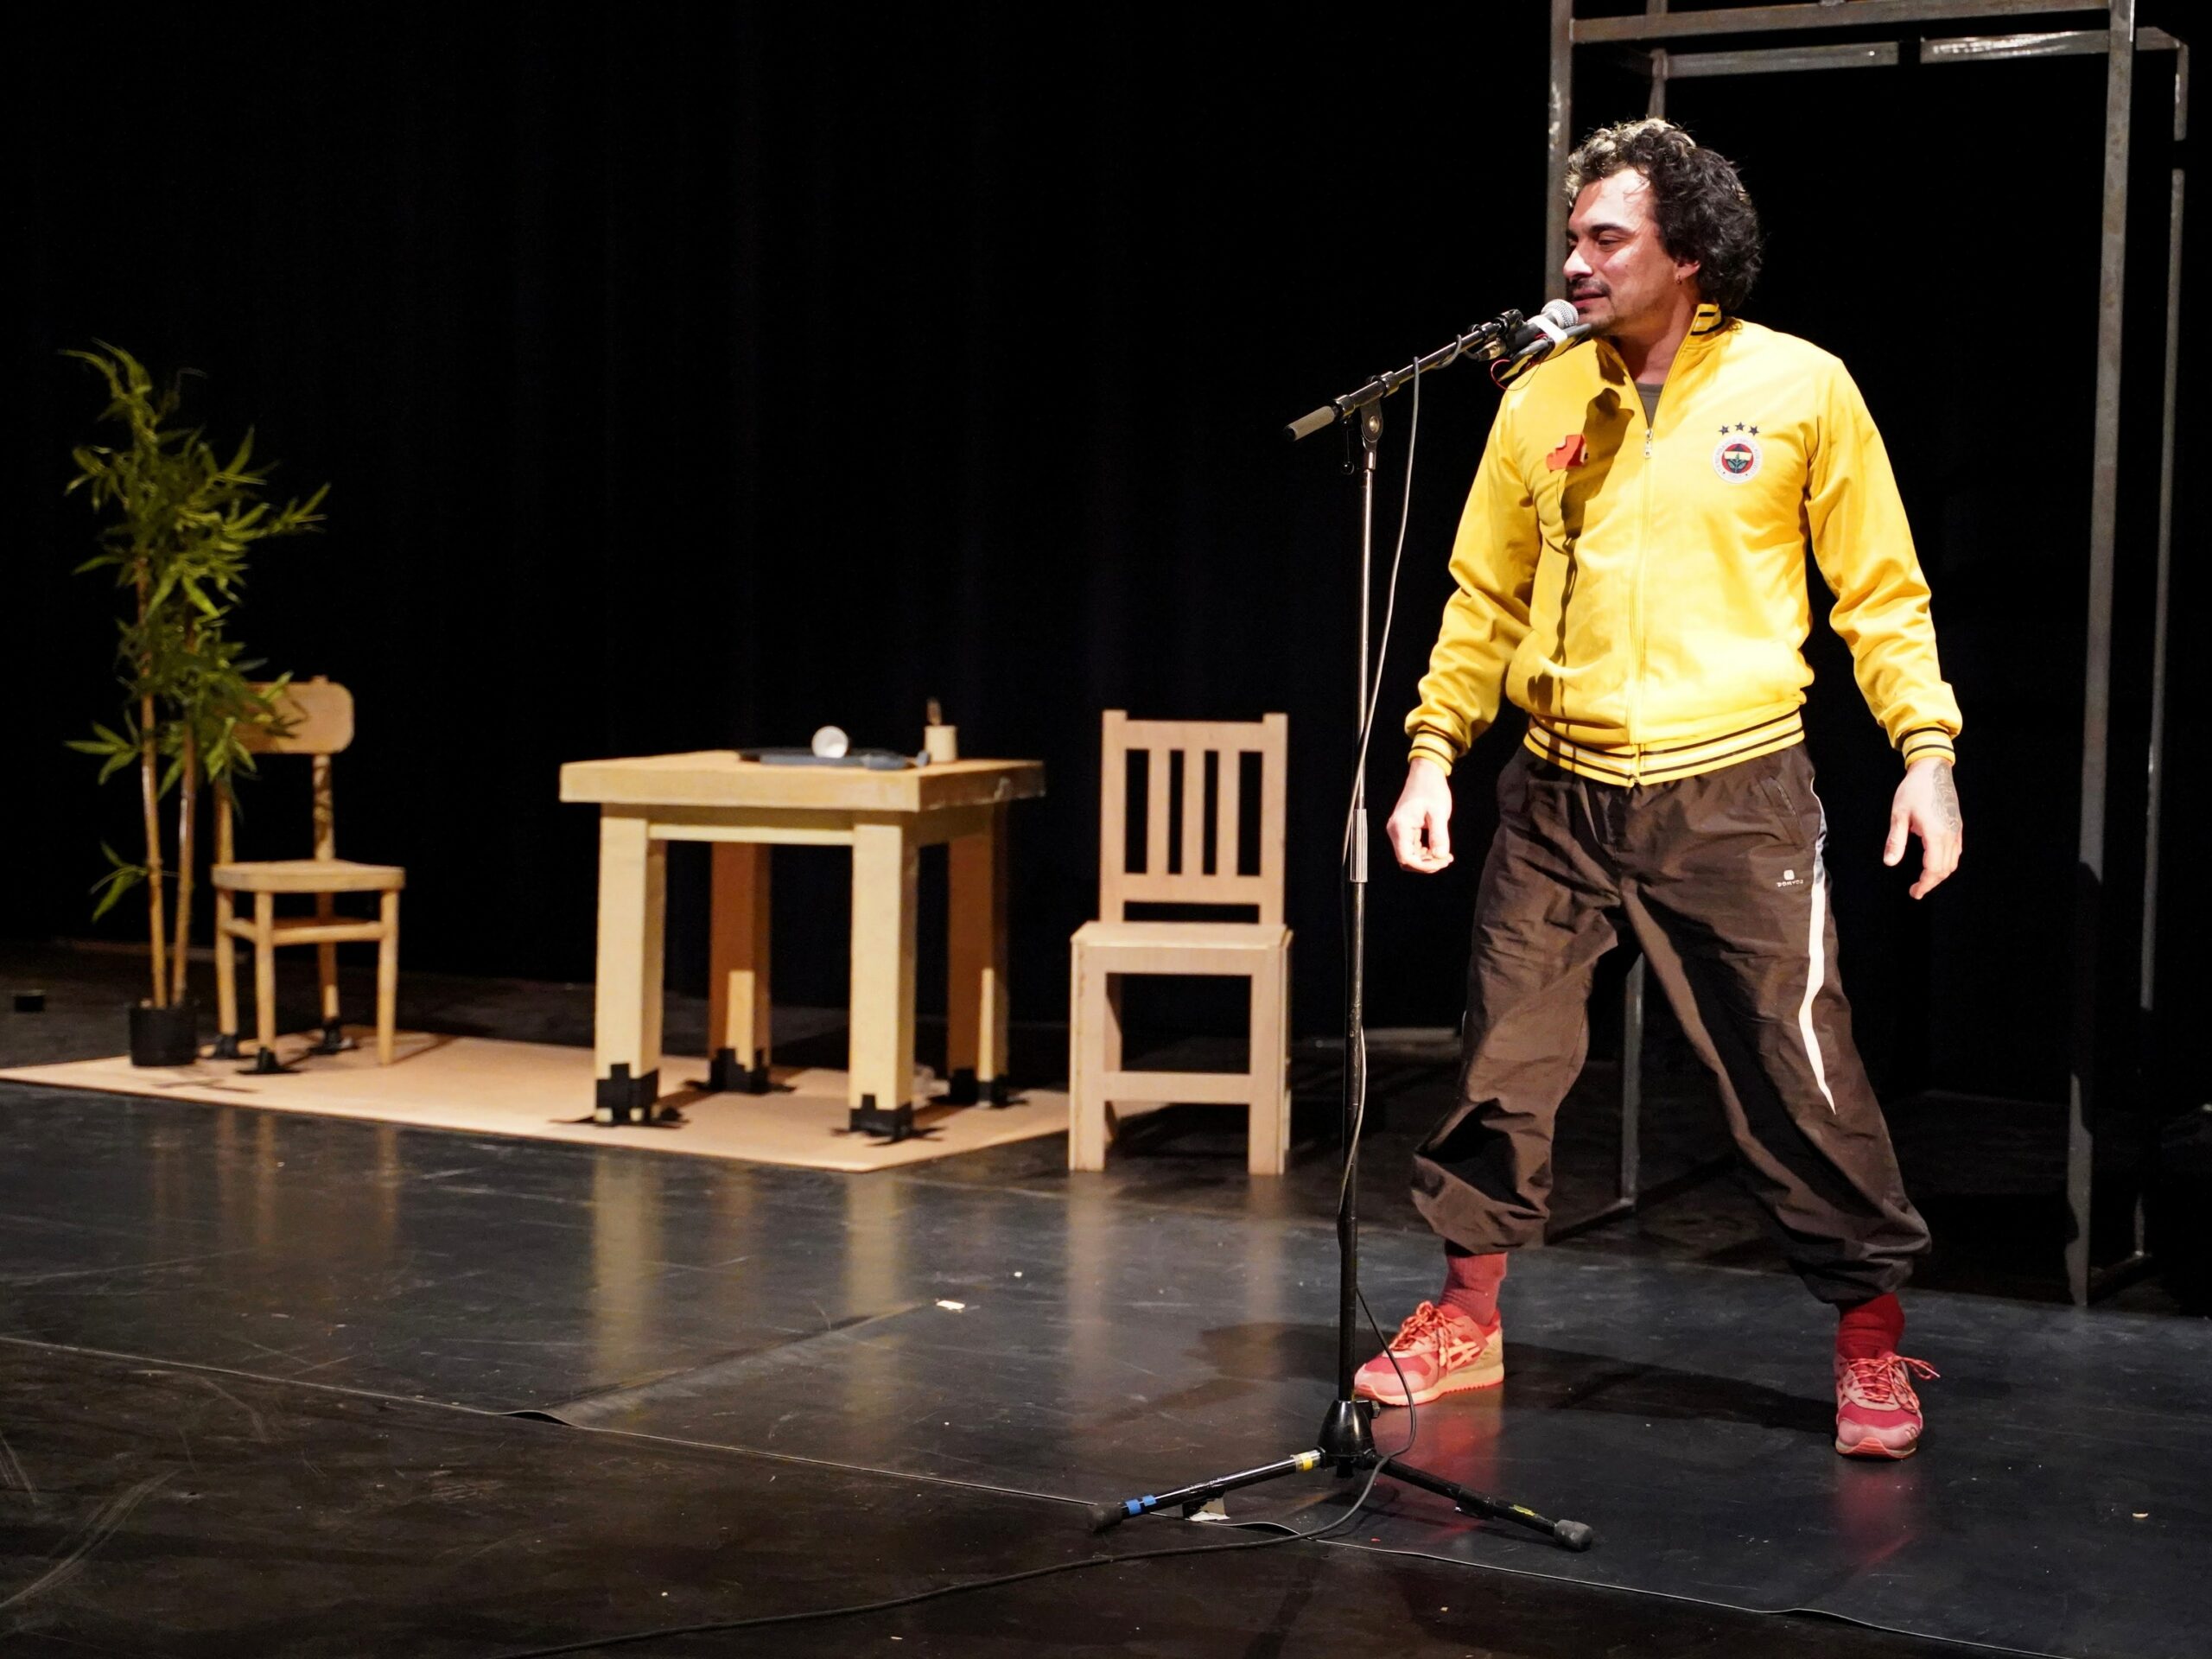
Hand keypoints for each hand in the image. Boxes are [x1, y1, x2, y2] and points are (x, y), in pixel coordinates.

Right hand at [1386, 758, 1454, 872]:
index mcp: (1400, 827)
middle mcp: (1396, 831)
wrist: (1425, 774)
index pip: (1406, 858)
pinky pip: (1413, 849)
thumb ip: (1439, 835)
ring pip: (1411, 856)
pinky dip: (1426, 853)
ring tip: (1446, 855)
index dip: (1424, 866)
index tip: (1442, 861)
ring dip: (1428, 860)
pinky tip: (1440, 850)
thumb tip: (1439, 856)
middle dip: (1427, 864)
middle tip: (1446, 859)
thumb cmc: (1431, 789)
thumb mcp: (1438, 812)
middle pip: (1407, 860)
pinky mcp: (1406, 830)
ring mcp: (1399, 831)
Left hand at [1884, 757, 1961, 899]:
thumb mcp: (1899, 815)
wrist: (1932, 770)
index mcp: (1936, 834)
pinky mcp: (1958, 826)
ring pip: (1953, 862)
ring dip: (1940, 874)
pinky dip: (1947, 862)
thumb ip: (1896, 841)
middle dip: (1931, 882)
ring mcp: (1956, 830)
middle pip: (1945, 869)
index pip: (1933, 869)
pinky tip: (1935, 863)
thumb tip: (1890, 863)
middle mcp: (1950, 835)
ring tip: (1924, 880)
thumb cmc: (1913, 790)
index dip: (1925, 884)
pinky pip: (1956, 851)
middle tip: (1917, 890)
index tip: (1915, 893)